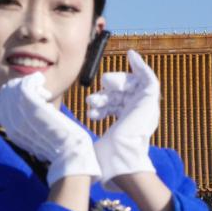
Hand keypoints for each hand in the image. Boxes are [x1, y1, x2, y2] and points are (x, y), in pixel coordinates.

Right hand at [0, 72, 99, 186]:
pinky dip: (34, 80)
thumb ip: (28, 126)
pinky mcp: (35, 110)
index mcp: (12, 132)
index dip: (9, 95)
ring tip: (41, 89)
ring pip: (13, 88)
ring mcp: (22, 118)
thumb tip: (32, 110)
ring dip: (28, 83)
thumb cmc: (60, 147)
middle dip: (18, 85)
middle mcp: (12, 125)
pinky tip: (43, 85)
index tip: (28, 96)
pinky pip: (25, 86)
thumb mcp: (37, 138)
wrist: (70, 155)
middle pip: (3, 94)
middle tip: (36, 89)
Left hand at [86, 49, 159, 190]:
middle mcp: (137, 116)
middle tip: (91, 99)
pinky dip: (141, 65)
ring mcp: (145, 108)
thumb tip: (61, 142)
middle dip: (106, 93)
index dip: (104, 102)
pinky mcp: (150, 100)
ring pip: (130, 86)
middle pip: (121, 95)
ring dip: (115, 83)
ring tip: (100, 89)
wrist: (119, 156)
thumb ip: (81, 135)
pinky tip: (131, 55)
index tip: (91, 104)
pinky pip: (149, 78)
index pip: (116, 107)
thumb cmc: (104, 154)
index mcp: (126, 125)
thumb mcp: (89, 139)